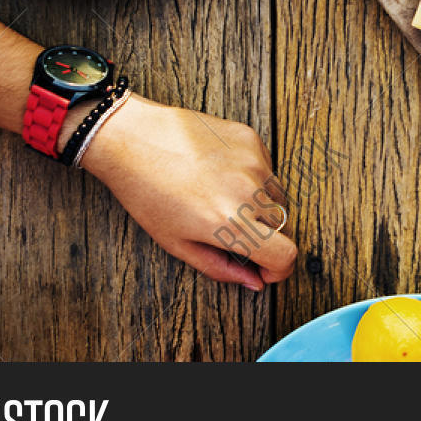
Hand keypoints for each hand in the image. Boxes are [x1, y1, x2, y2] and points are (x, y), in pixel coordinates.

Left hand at [81, 93, 296, 289]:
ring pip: (276, 195)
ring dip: (261, 206)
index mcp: (229, 223)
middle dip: (265, 236)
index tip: (267, 270)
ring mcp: (252, 161)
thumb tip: (253, 281)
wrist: (135, 140)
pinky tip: (221, 174)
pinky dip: (253, 178)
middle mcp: (248, 191)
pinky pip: (266, 167)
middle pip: (282, 226)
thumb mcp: (177, 243)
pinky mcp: (250, 139)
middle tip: (235, 234)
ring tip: (222, 199)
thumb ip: (220, 267)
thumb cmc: (148, 194)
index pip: (284, 254)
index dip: (280, 269)